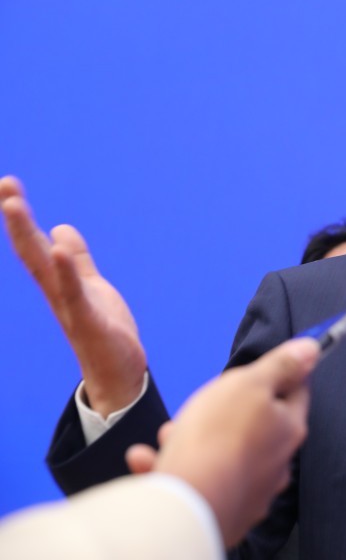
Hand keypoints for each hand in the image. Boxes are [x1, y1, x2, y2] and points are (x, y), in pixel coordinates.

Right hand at [0, 176, 145, 415]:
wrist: (118, 377)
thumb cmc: (104, 332)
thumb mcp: (92, 287)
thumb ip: (78, 261)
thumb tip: (60, 230)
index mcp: (59, 284)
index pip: (35, 246)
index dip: (21, 217)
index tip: (8, 185)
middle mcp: (58, 293)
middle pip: (31, 251)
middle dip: (17, 219)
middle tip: (5, 185)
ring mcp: (71, 307)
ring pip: (44, 268)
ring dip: (28, 236)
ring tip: (13, 204)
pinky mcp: (89, 322)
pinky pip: (74, 294)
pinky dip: (66, 271)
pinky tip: (58, 248)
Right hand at [126, 337, 318, 546]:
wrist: (189, 505)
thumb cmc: (219, 437)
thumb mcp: (250, 384)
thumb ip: (280, 366)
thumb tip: (312, 349)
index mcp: (289, 429)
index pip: (297, 391)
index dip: (282, 373)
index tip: (264, 367)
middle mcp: (277, 462)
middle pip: (255, 424)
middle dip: (224, 411)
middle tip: (201, 405)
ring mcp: (251, 490)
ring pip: (222, 453)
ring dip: (192, 439)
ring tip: (169, 434)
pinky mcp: (221, 511)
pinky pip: (198, 481)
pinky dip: (174, 467)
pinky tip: (150, 459)